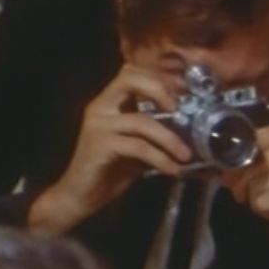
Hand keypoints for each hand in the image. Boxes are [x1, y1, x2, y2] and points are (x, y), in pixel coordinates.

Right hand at [29, 64, 191, 233]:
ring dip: (169, 139)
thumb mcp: (137, 147)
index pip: (130, 72)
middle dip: (159, 90)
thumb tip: (188, 131)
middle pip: (129, 80)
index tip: (182, 92)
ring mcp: (98, 125)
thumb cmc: (109, 170)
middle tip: (180, 110)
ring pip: (141, 121)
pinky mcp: (100, 145)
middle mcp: (100, 107)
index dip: (157, 78)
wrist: (81, 195)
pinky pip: (138, 147)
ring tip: (186, 156)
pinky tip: (173, 170)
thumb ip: (153, 134)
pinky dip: (160, 159)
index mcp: (108, 103)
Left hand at [223, 124, 268, 268]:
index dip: (240, 156)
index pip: (250, 137)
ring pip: (252, 182)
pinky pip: (259, 200)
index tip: (247, 171)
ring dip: (256, 197)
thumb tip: (220, 163)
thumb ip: (254, 156)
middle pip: (248, 160)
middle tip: (260, 192)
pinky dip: (263, 209)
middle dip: (246, 180)